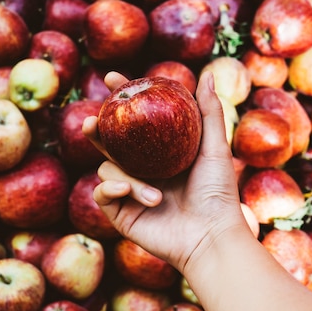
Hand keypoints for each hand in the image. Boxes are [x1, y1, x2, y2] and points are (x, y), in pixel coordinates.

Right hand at [82, 71, 248, 272]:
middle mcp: (143, 169)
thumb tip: (208, 74)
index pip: (135, 120)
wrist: (211, 236)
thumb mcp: (215, 148)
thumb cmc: (218, 193)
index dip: (122, 98)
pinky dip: (112, 189)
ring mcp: (130, 191)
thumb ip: (209, 112)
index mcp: (160, 152)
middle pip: (109, 142)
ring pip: (108, 168)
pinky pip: (102, 193)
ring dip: (128, 178)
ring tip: (157, 194)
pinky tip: (126, 191)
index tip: (112, 78)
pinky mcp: (121, 213)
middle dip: (97, 128)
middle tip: (93, 121)